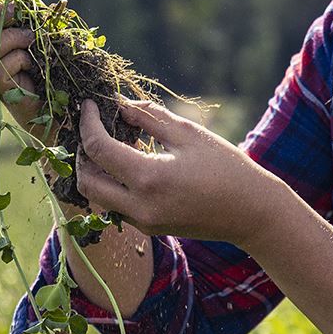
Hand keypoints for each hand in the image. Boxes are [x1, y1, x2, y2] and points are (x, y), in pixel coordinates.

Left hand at [75, 98, 281, 246]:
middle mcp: (140, 206)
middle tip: (91, 127)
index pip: (98, 149)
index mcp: (149, 178)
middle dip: (81, 152)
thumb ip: (149, 117)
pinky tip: (126, 163)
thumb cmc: (226, 167)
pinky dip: (112, 184)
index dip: (87, 123)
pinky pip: (117, 207)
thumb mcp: (188, 134)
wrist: (251, 212)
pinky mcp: (150, 229)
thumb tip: (119, 104)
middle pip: (87, 181)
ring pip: (99, 197)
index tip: (88, 105)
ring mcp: (143, 222)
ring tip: (108, 143)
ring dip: (95, 170)